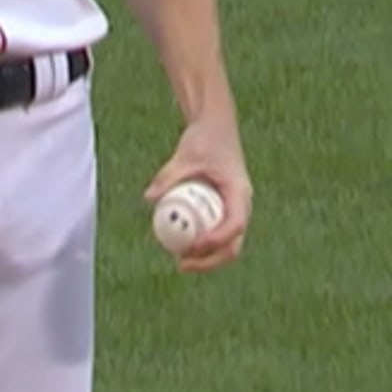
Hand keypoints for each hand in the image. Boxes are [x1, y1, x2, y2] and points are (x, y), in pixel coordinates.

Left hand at [146, 113, 251, 273]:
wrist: (216, 127)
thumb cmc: (205, 138)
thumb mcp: (185, 155)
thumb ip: (169, 176)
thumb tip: (150, 197)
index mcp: (239, 192)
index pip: (235, 225)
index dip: (216, 240)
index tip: (192, 247)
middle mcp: (241, 205)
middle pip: (234, 244)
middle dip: (210, 261)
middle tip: (182, 264)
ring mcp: (235, 209)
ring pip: (227, 244)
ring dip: (206, 257)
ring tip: (179, 259)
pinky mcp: (225, 210)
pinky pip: (216, 234)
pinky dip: (202, 245)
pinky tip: (180, 246)